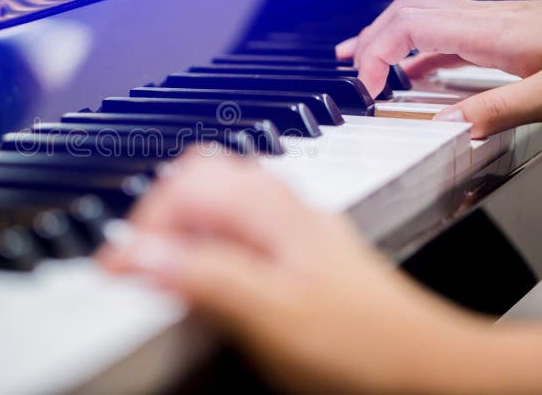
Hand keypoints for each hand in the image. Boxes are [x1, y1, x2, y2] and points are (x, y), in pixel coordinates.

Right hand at [100, 152, 520, 392]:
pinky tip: (215, 275)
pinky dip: (212, 239)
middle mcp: (282, 207)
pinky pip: (242, 222)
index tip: (119, 266)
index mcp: (271, 211)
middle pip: (202, 175)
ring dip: (186, 224)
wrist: (423, 366)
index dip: (144, 224)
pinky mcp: (298, 249)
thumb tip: (138, 254)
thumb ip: (204, 277)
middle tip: (144, 260)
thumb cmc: (363, 343)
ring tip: (171, 268)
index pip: (186, 184)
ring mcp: (292, 224)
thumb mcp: (272, 314)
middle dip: (162, 213)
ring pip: (222, 195)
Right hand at [336, 0, 541, 136]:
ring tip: (368, 61)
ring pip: (428, 16)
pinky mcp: (508, 33)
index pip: (413, 24)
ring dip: (392, 37)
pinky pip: (450, 33)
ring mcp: (499, 22)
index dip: (380, 50)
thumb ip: (499, 110)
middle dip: (373, 36)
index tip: (370, 86)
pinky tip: (416, 71)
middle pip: (411, 10)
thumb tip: (447, 125)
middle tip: (352, 65)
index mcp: (494, 29)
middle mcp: (491, 18)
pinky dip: (421, 50)